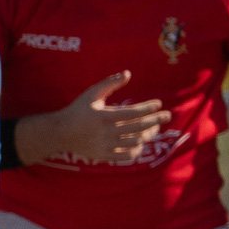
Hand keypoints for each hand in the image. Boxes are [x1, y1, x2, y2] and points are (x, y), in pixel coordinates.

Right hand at [50, 72, 170, 162]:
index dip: (148, 108)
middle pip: (137, 127)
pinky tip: (141, 142)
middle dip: (155, 120)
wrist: (61, 133)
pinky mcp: (104, 155)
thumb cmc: (78, 110)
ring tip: (155, 127)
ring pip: (135, 141)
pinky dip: (137, 149)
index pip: (132, 113)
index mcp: (103, 116)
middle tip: (167, 115)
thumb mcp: (91, 93)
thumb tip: (128, 73)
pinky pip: (126, 156)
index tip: (158, 104)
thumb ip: (110, 83)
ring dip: (148, 134)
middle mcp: (105, 132)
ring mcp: (105, 145)